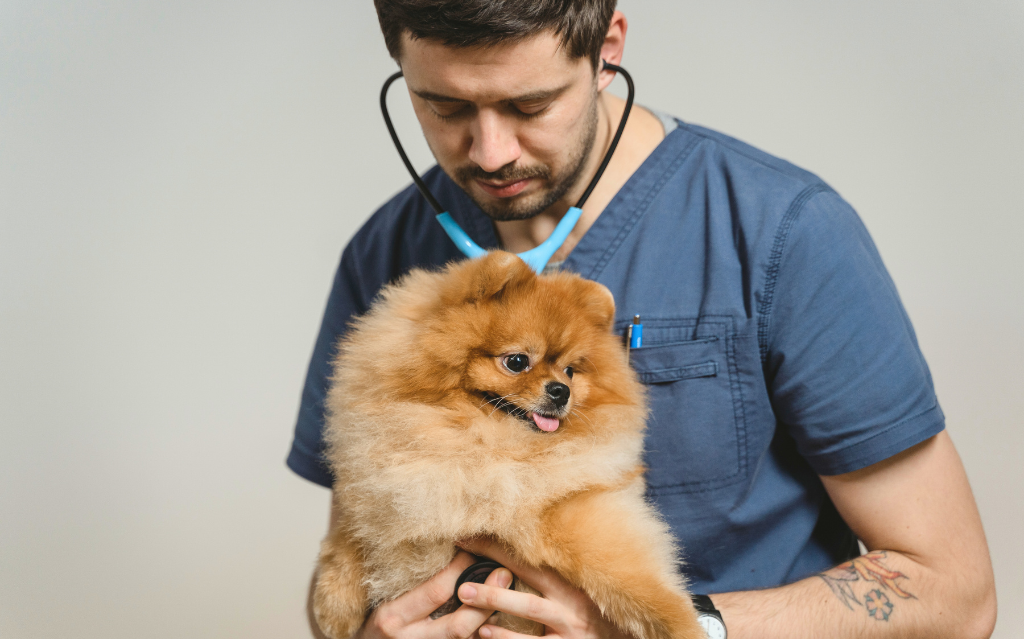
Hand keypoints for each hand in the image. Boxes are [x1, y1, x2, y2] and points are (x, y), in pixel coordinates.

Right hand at [356, 551, 513, 638]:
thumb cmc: (376, 624)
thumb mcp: (386, 601)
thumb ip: (415, 584)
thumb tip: (453, 551)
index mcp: (392, 617)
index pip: (437, 590)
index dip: (461, 568)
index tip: (475, 551)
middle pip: (459, 623)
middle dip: (486, 598)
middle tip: (504, 573)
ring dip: (488, 618)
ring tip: (505, 594)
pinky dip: (480, 633)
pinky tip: (492, 618)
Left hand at [456, 538, 630, 638]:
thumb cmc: (602, 618)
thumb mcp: (583, 593)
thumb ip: (558, 576)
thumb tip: (525, 553)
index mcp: (572, 582)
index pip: (532, 556)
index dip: (500, 544)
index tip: (471, 532)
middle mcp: (571, 601)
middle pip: (530, 576)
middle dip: (496, 562)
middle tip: (462, 554)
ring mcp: (569, 628)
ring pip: (530, 610)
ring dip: (495, 600)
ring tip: (465, 595)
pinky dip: (506, 638)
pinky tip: (483, 633)